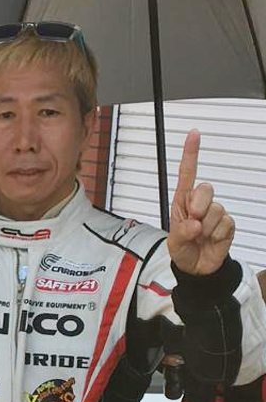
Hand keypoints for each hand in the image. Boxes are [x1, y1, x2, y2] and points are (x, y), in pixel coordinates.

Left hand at [167, 129, 234, 274]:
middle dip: (198, 206)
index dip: (190, 153)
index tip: (194, 134)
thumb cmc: (182, 249)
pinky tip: (211, 240)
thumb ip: (181, 232)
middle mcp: (199, 203)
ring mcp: (215, 212)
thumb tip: (195, 224)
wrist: (197, 267)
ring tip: (200, 237)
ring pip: (215, 209)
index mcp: (182, 202)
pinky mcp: (227, 223)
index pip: (187, 173)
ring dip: (206, 227)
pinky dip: (217, 235)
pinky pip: (225, 224)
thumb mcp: (174, 242)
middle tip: (193, 223)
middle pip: (205, 189)